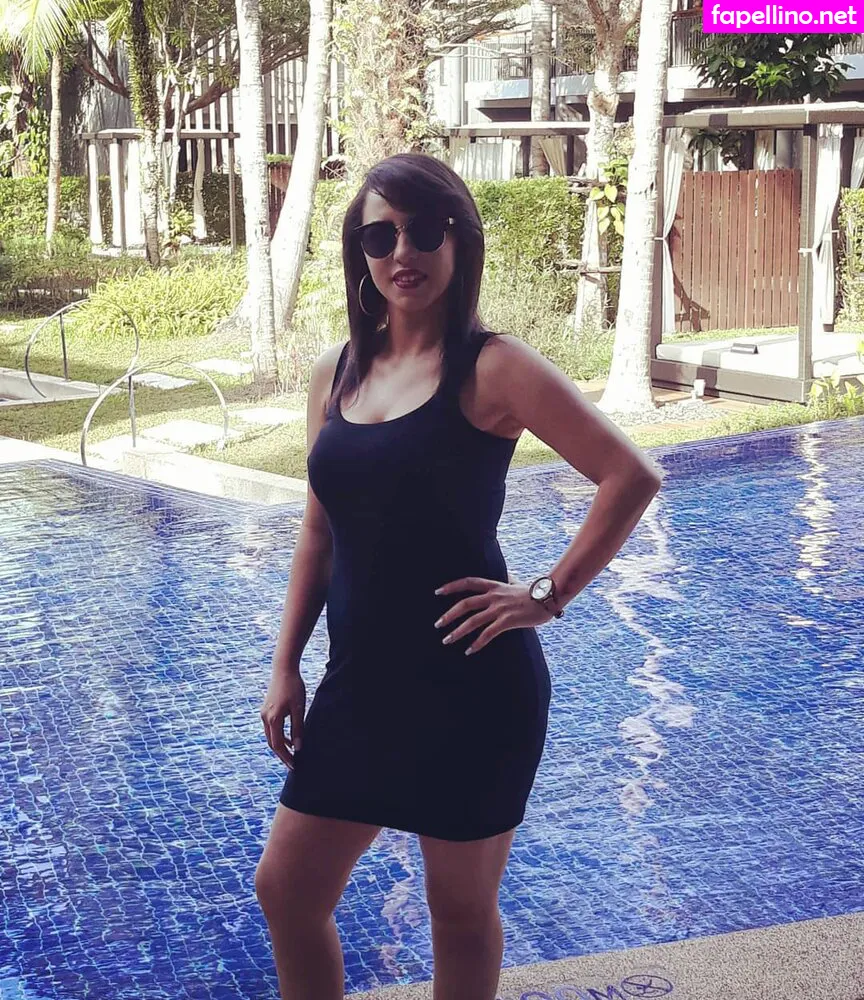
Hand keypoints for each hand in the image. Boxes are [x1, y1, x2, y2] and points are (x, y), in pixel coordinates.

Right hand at [260, 669, 305, 768]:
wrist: (283, 669)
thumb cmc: (294, 687)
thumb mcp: (299, 709)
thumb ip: (298, 728)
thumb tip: (298, 747)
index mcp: (273, 719)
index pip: (278, 745)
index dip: (286, 757)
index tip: (294, 766)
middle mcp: (265, 718)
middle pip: (272, 743)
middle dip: (282, 755)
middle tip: (292, 764)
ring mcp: (264, 713)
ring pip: (270, 736)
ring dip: (280, 746)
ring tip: (292, 754)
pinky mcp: (266, 709)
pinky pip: (271, 728)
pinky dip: (279, 736)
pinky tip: (289, 739)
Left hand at [433, 576, 556, 654]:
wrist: (550, 597)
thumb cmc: (534, 592)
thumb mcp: (517, 583)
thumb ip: (509, 581)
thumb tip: (509, 576)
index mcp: (494, 586)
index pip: (468, 582)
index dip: (451, 586)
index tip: (437, 592)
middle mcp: (494, 596)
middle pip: (465, 604)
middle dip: (449, 615)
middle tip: (438, 625)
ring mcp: (500, 609)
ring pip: (473, 621)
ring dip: (458, 631)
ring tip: (446, 640)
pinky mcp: (508, 621)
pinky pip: (488, 634)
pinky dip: (477, 643)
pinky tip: (469, 651)